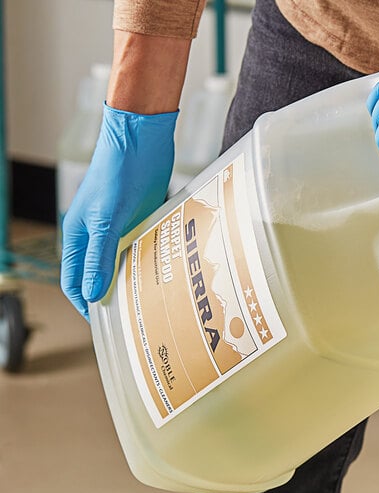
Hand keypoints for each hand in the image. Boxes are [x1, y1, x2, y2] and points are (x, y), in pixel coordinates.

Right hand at [61, 104, 177, 319]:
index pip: (73, 278)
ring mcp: (119, 226)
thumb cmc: (117, 175)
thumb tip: (91, 294)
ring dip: (132, 278)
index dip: (84, 301)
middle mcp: (96, 233)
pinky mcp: (141, 218)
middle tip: (132, 316)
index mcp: (77, 234)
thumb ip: (98, 258)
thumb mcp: (105, 221)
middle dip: (110, 294)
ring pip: (122, 261)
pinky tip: (162, 273)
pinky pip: (141, 247)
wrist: (142, 140)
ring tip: (150, 299)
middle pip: (98, 272)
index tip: (103, 323)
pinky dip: (147, 261)